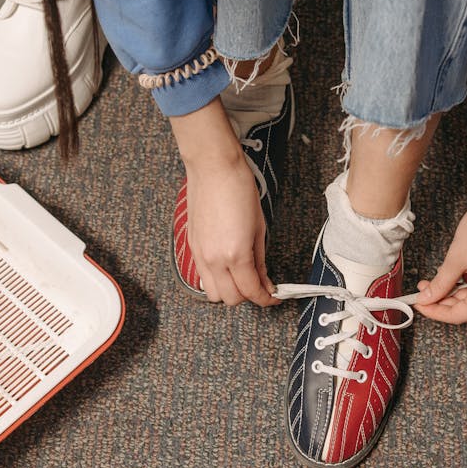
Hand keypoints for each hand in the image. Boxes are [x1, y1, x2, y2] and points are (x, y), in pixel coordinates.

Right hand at [170, 99, 277, 306]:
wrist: (213, 168)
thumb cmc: (239, 189)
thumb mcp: (259, 227)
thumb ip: (260, 259)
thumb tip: (265, 280)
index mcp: (235, 254)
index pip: (251, 291)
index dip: (266, 298)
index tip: (275, 296)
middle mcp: (214, 260)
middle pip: (231, 299)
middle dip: (248, 296)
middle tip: (261, 285)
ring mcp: (199, 254)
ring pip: (212, 293)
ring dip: (229, 291)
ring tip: (241, 277)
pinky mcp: (191, 246)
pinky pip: (202, 276)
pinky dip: (216, 279)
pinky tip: (227, 267)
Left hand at [415, 192, 466, 323]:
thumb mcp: (455, 260)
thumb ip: (440, 284)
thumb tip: (428, 298)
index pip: (457, 316)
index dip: (434, 311)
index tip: (419, 304)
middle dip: (443, 302)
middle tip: (424, 292)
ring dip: (454, 293)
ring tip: (434, 281)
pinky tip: (452, 276)